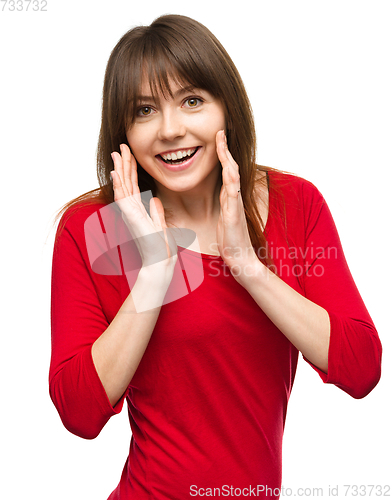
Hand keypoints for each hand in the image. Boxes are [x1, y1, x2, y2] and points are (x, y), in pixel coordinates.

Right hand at [111, 144, 176, 269]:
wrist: (160, 262)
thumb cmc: (160, 248)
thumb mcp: (160, 225)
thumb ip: (155, 212)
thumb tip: (154, 199)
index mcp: (139, 210)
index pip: (134, 186)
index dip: (131, 170)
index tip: (130, 155)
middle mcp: (132, 210)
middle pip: (126, 182)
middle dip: (124, 163)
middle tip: (122, 146)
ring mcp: (130, 213)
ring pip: (122, 186)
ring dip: (119, 169)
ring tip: (117, 152)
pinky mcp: (131, 217)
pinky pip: (123, 197)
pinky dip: (118, 184)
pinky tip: (115, 172)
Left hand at [216, 131, 258, 280]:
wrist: (239, 256)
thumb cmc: (231, 238)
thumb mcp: (224, 215)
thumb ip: (224, 202)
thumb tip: (220, 191)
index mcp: (229, 196)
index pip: (226, 170)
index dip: (222, 153)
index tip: (218, 136)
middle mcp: (233, 197)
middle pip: (230, 168)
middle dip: (225, 149)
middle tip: (220, 131)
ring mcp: (235, 205)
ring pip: (232, 178)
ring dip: (228, 160)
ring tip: (223, 144)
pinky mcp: (234, 215)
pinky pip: (233, 196)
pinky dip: (231, 182)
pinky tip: (229, 171)